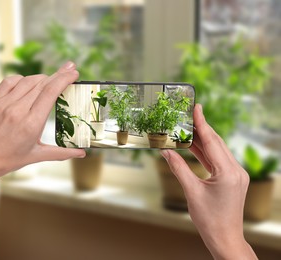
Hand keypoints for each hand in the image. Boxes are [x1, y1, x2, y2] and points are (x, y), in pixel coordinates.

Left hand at [0, 62, 85, 259]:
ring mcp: (3, 103)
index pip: (51, 92)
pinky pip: (10, 81)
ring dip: (41, 78)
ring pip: (27, 80)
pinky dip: (22, 79)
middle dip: (57, 75)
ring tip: (49, 80)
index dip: (64, 78)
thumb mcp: (36, 156)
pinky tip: (27, 84)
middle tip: (68, 69)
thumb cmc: (8, 160)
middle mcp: (18, 110)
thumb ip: (61, 152)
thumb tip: (82, 153)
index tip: (74, 72)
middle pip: (42, 83)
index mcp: (31, 123)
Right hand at [160, 104, 256, 259]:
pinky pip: (217, 160)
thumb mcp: (191, 192)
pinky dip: (204, 153)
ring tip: (187, 128)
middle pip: (216, 143)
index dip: (202, 124)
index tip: (197, 108)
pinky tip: (193, 146)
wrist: (224, 237)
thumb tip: (166, 151)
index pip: (212, 142)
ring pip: (217, 151)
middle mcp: (236, 170)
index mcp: (228, 172)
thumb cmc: (209, 219)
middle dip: (201, 128)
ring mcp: (235, 174)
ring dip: (202, 140)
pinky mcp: (232, 179)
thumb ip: (178, 168)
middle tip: (189, 114)